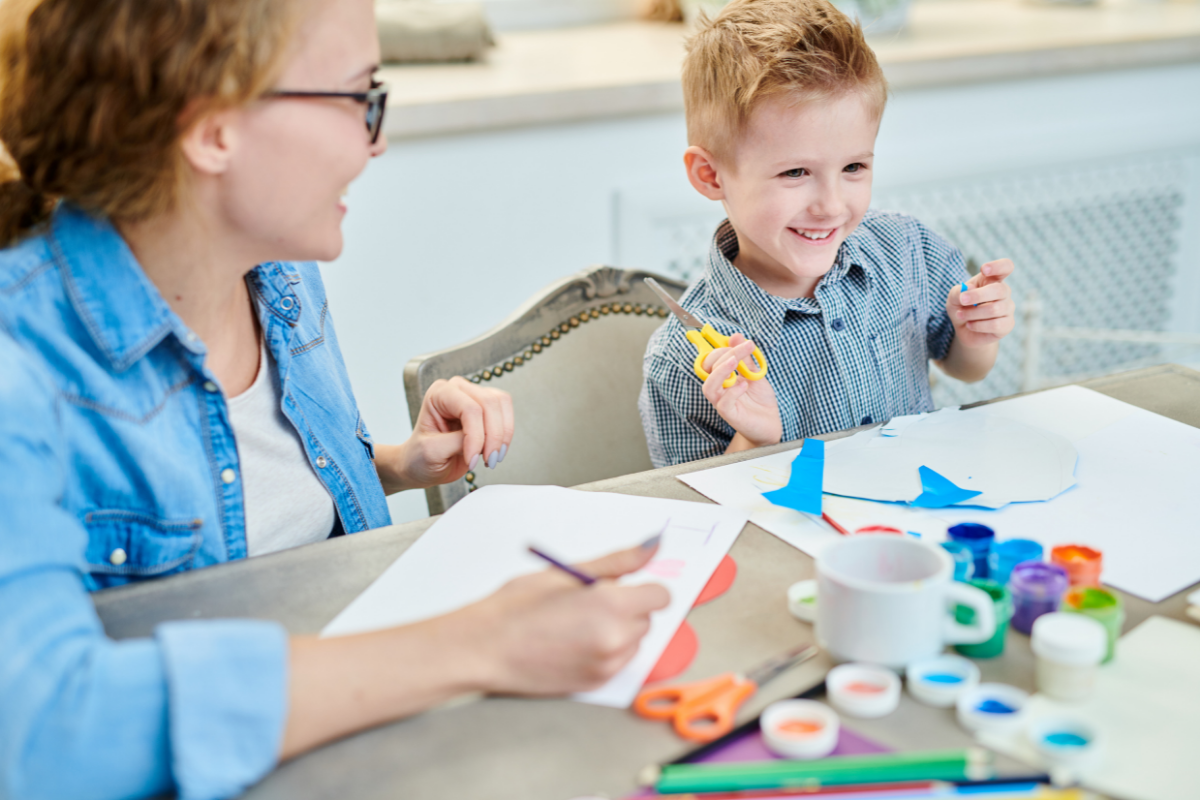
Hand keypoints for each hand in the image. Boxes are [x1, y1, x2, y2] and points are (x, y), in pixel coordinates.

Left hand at [379, 376, 513, 491]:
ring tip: (491, 458)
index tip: (472, 460)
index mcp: (439, 394)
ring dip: (502, 435)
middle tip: (487, 461)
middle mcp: (457, 390)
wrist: (421, 465)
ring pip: (502, 405)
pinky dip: (505, 435)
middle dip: (493, 436)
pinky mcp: (487, 409)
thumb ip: (457, 442)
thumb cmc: (420, 457)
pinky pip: (506, 414)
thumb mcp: (432, 451)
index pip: (468, 408)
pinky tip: (494, 451)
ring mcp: (474, 396)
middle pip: (489, 404)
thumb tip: (482, 441)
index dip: (476, 436)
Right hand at [471, 540, 670, 695]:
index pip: (660, 596)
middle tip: (587, 603)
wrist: (484, 648)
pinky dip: (605, 651)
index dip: (642, 588)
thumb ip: (616, 562)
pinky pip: (618, 662)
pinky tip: (572, 642)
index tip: (623, 586)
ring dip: (618, 631)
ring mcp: (607, 666)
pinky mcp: (596, 684)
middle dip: (626, 608)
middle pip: (647, 619)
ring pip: (634, 642)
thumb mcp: (566, 572)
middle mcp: (616, 639)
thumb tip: (651, 546)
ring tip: (576, 624)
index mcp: (611, 606)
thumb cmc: (516, 607)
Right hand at [700, 334, 781, 448]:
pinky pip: (723, 403)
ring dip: (720, 371)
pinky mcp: (730, 415)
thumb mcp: (754, 373)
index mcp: (722, 377)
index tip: (742, 341)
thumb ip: (744, 358)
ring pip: (709, 386)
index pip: (711, 359)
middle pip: (708, 369)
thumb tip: (735, 336)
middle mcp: (719, 389)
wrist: (770, 423)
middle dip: (724, 355)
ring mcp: (722, 402)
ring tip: (734, 361)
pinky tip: (745, 385)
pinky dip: (733, 391)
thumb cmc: (759, 400)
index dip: (722, 348)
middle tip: (744, 348)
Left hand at [949, 259, 1015, 347]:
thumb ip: (958, 292)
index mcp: (992, 279)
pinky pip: (996, 324)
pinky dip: (978, 325)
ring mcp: (1008, 308)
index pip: (1006, 267)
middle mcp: (1004, 292)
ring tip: (960, 315)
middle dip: (978, 295)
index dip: (998, 266)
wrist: (964, 329)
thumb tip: (970, 288)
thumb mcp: (954, 298)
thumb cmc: (961, 307)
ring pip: (994, 309)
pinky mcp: (1008, 324)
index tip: (984, 270)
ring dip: (972, 313)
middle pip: (999, 290)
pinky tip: (970, 324)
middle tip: (962, 300)